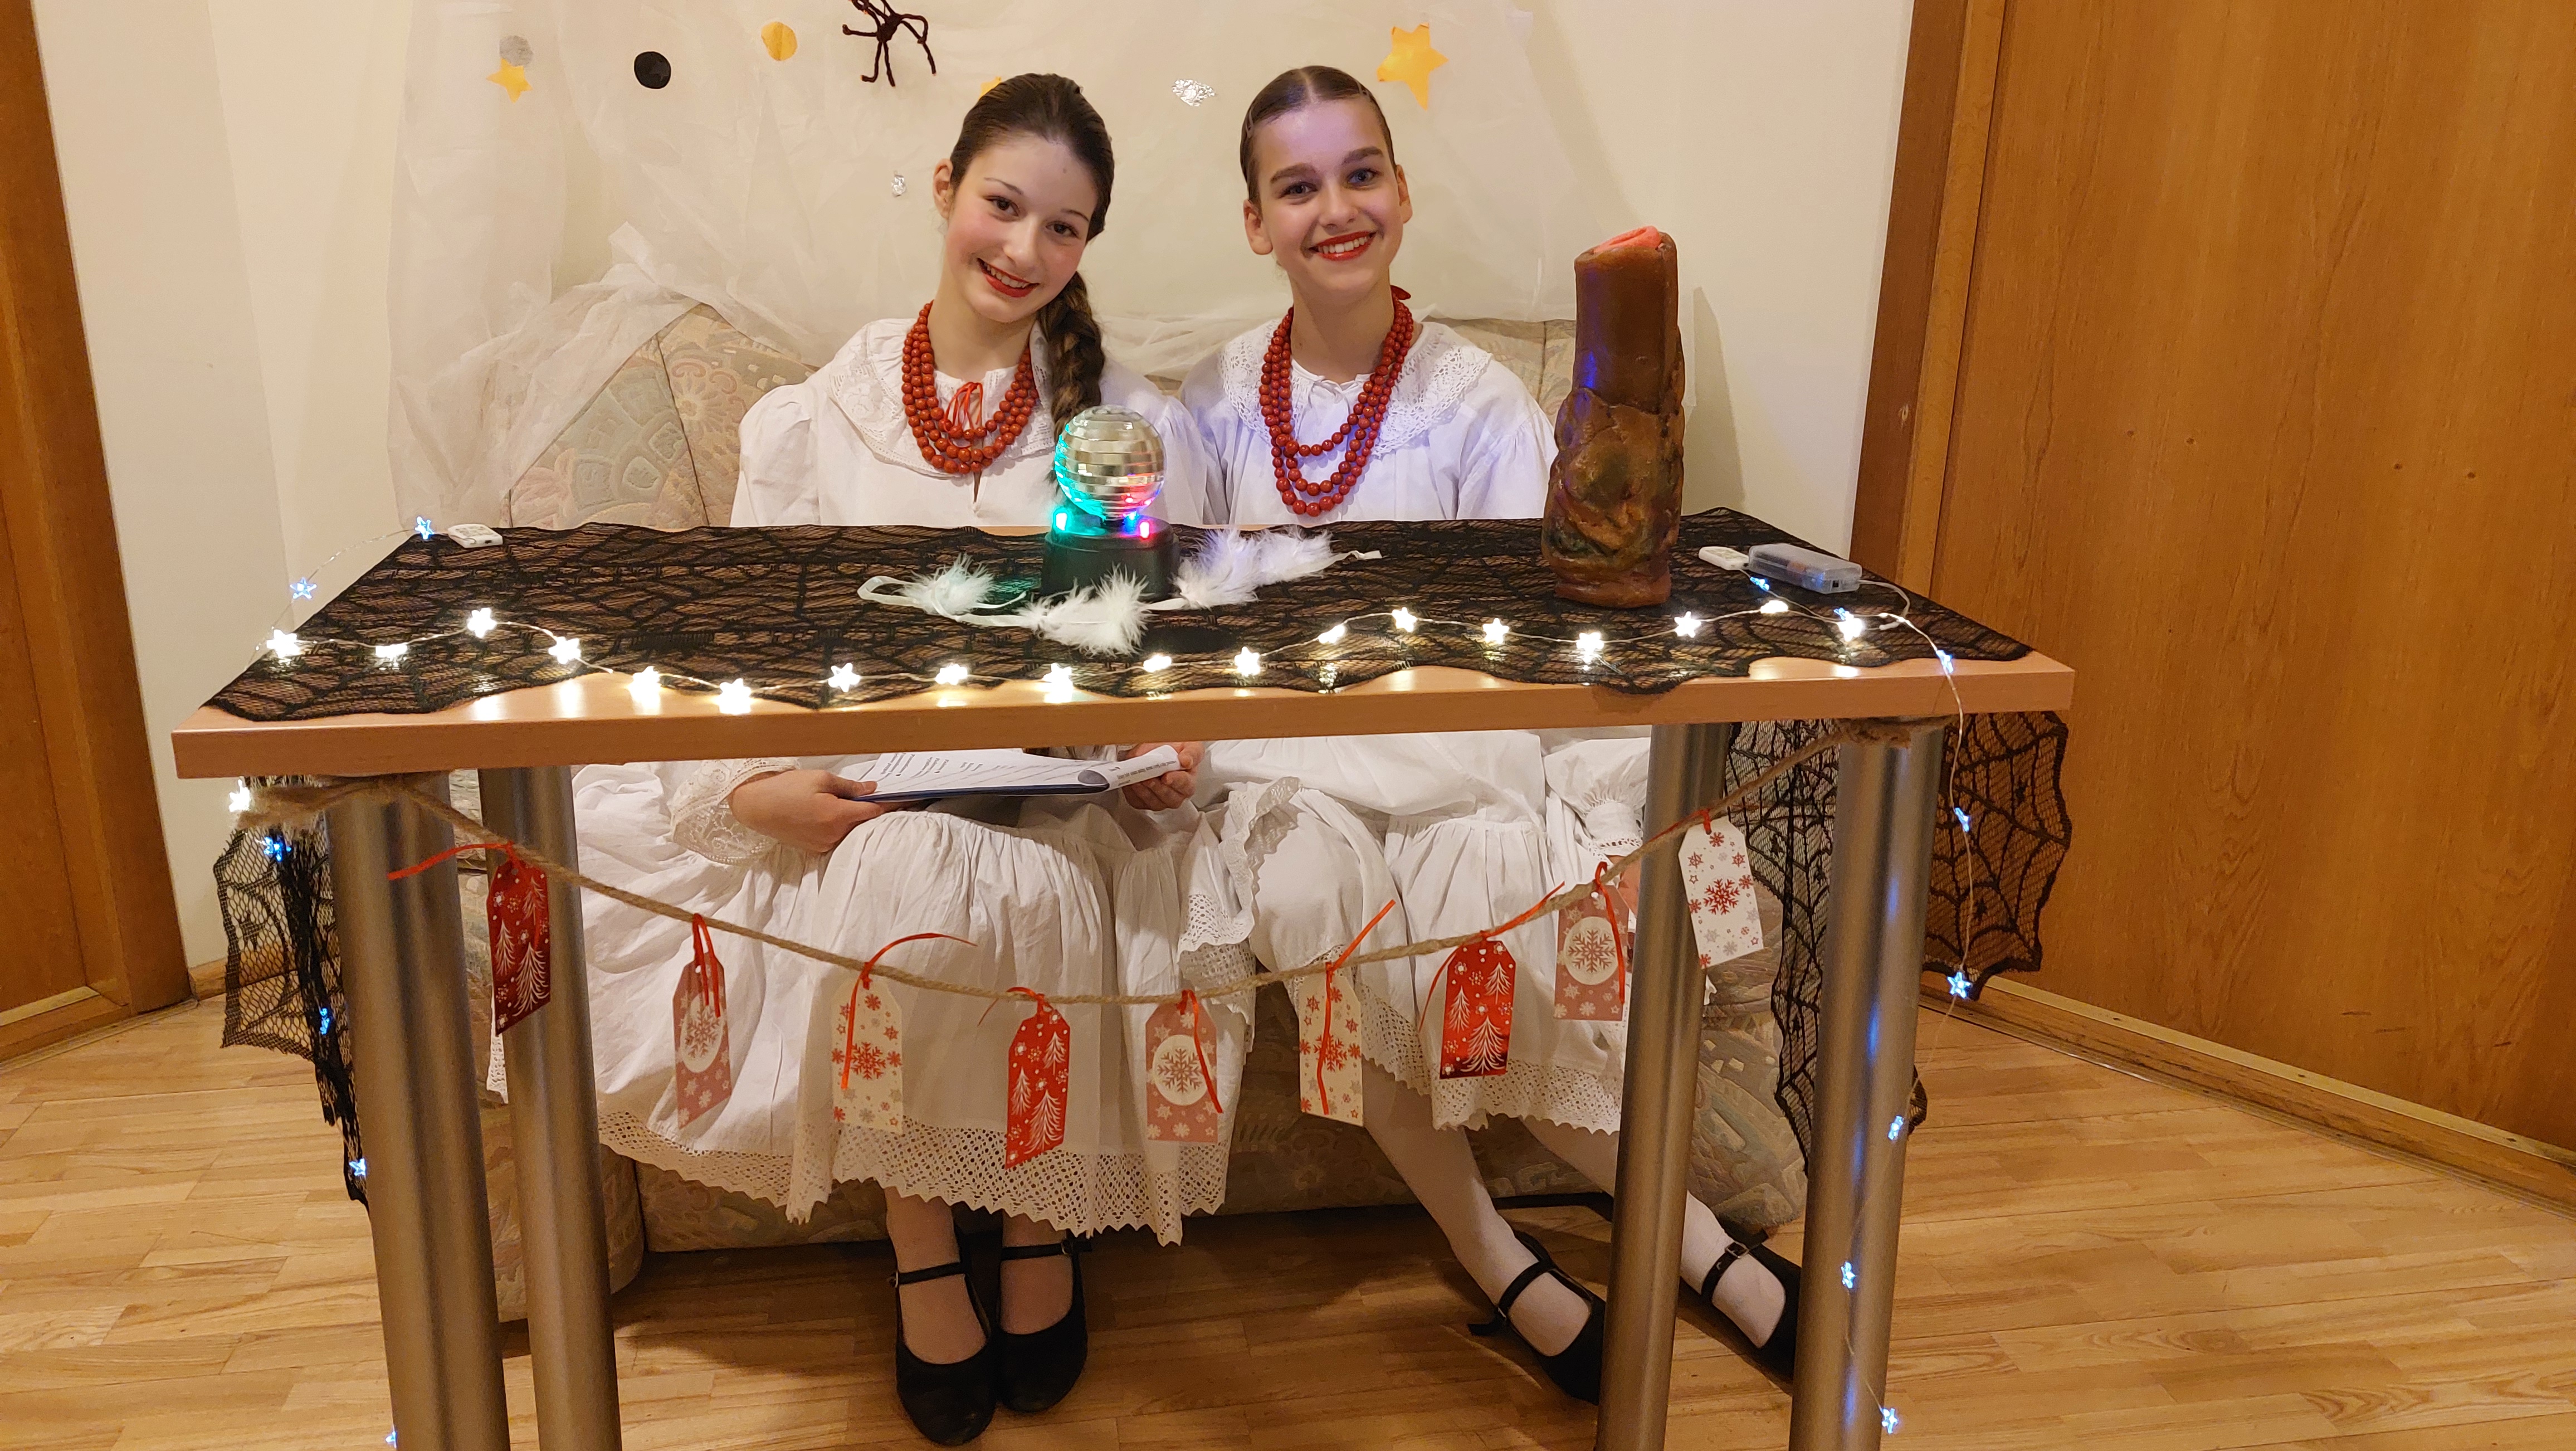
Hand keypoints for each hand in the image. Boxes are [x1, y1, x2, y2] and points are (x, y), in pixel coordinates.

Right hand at [727, 770, 893, 853]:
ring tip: (853, 803)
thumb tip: (874, 788)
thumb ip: (850, 786)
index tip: (912, 799)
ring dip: (856, 819)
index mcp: (838, 816)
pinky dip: (842, 827)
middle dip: (873, 810)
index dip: (894, 803)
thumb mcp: (820, 778)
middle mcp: (834, 835)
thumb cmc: (786, 787)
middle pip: (864, 822)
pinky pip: (838, 837)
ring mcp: (825, 845)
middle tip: (884, 795)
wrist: (755, 807)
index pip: (875, 811)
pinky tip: (835, 814)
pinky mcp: (816, 849)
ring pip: (851, 831)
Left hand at [1119, 741, 1202, 810]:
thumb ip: (1191, 753)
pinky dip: (1134, 793)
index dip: (1176, 781)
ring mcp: (1161, 800)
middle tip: (1149, 778)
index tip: (1167, 777)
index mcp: (1189, 781)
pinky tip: (1132, 783)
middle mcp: (1176, 794)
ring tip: (1138, 779)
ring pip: (1154, 803)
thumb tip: (1186, 761)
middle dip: (1158, 787)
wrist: (1155, 748)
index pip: (1186, 785)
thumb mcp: (1189, 745)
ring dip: (1145, 791)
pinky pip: (1139, 802)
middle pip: (1170, 798)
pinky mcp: (1145, 801)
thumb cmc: (1174, 749)